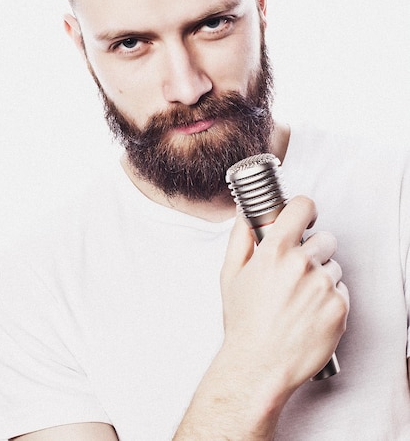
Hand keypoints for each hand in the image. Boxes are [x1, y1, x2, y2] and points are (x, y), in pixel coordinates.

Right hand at [174, 196, 348, 439]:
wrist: (259, 367)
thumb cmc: (243, 322)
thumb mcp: (230, 273)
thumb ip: (240, 237)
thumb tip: (246, 213)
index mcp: (275, 250)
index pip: (302, 206)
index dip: (303, 210)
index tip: (304, 218)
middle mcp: (302, 264)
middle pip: (324, 238)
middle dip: (312, 250)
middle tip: (296, 271)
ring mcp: (324, 286)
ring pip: (333, 266)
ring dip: (321, 276)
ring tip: (300, 298)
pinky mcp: (339, 308)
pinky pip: (342, 290)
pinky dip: (330, 299)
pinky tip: (310, 313)